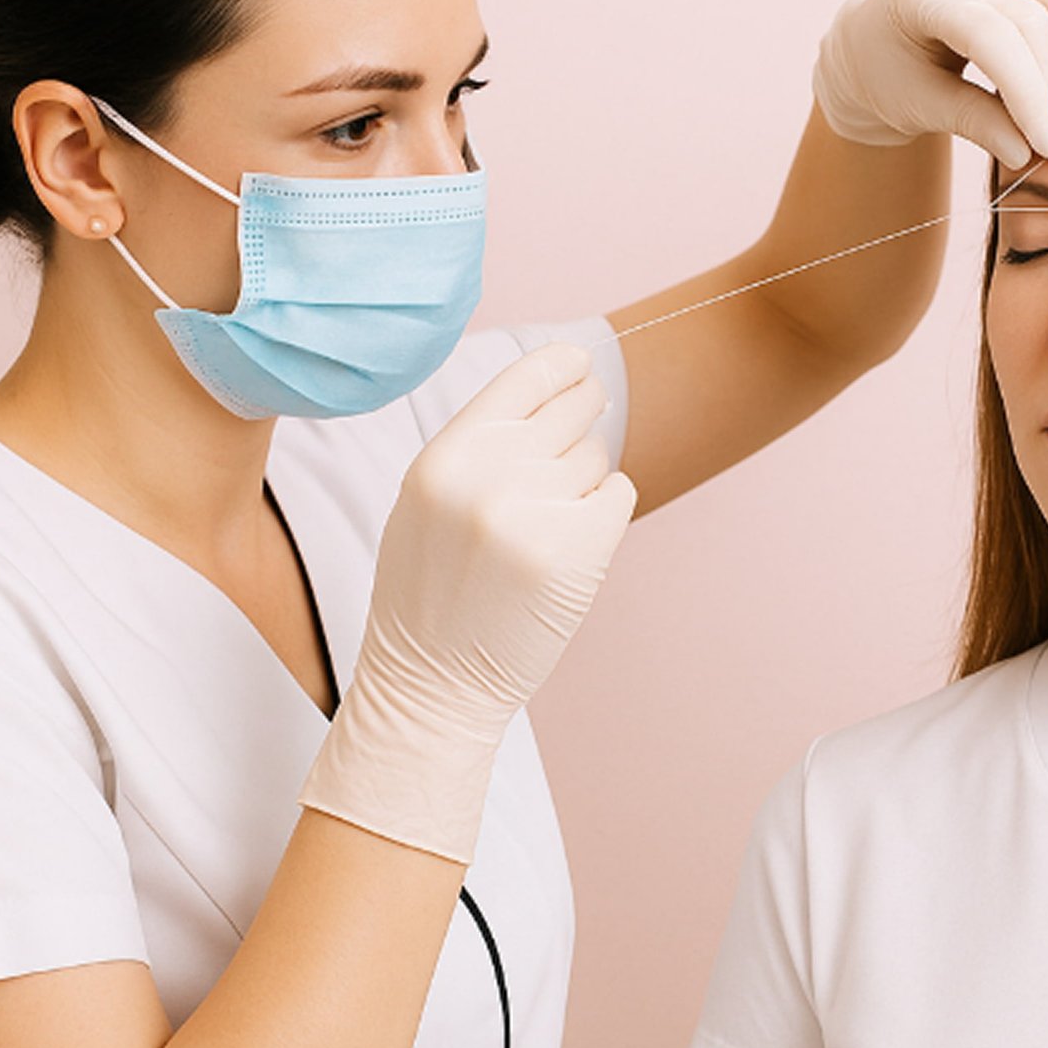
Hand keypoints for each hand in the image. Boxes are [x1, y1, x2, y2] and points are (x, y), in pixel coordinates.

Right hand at [299, 342, 636, 862]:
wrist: (431, 682)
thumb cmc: (432, 587)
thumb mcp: (430, 497)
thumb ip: (483, 442)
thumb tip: (559, 379)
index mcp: (445, 456)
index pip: (525, 377)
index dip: (563, 367)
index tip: (580, 365)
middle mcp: (490, 474)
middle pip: (574, 408)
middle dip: (582, 419)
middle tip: (564, 459)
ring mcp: (537, 512)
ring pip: (596, 455)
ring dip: (582, 482)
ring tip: (538, 528)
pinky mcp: (580, 550)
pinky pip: (618, 493)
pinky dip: (604, 512)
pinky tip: (568, 545)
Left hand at [813, 0, 1047, 169]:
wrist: (875, 40)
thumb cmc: (890, 76)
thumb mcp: (919, 108)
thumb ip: (973, 123)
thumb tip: (1027, 151)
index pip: (991, 36)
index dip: (1028, 94)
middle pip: (1030, 17)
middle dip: (1046, 86)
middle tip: (1043, 137)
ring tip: (1029, 79)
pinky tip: (1038, 42)